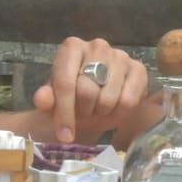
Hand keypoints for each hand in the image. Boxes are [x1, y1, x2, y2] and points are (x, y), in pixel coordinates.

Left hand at [32, 37, 147, 142]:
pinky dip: (119, 114)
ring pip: (108, 99)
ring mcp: (120, 56)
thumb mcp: (53, 100)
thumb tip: (43, 100)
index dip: (64, 113)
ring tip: (97, 111)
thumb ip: (46, 99)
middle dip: (83, 112)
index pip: (66, 83)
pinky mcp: (138, 69)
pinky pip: (129, 101)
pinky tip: (113, 111)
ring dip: (101, 114)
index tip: (64, 136)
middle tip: (83, 115)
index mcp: (71, 48)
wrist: (95, 99)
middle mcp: (97, 46)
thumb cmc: (71, 97)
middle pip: (87, 91)